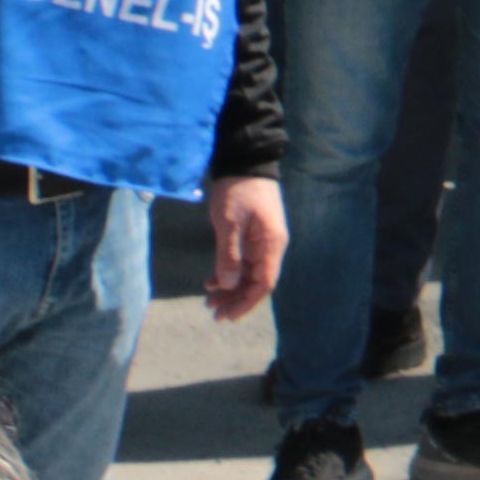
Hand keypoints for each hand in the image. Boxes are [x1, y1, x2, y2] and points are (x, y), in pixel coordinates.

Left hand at [204, 177, 287, 320]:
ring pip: (248, 274)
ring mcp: (261, 241)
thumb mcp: (230, 223)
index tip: (228, 316)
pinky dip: (228, 274)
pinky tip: (211, 282)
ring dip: (230, 289)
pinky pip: (242, 263)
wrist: (245, 162)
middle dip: (236, 300)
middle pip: (256, 282)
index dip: (247, 302)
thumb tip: (229, 285)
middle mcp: (270, 246)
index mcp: (271, 244)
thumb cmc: (238, 191)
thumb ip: (230, 254)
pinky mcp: (251, 236)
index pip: (264, 283)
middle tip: (213, 314)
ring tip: (209, 301)